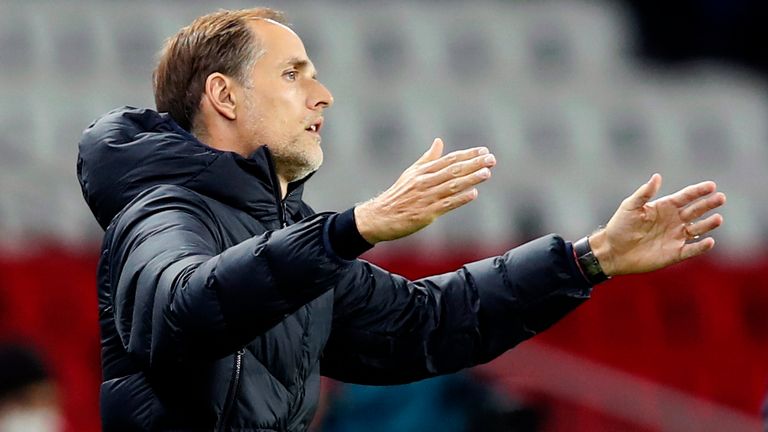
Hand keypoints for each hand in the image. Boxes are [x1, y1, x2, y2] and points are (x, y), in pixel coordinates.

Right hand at [354, 138, 495, 243]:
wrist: (379, 216)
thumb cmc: (397, 195)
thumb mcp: (411, 173)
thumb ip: (427, 158)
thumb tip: (439, 141)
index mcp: (422, 171)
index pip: (449, 159)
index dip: (468, 155)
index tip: (484, 151)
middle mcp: (424, 182)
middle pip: (453, 170)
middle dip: (474, 164)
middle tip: (491, 159)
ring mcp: (425, 197)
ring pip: (452, 185)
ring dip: (471, 179)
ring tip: (487, 173)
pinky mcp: (425, 213)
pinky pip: (446, 204)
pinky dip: (460, 199)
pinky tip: (473, 194)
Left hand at [589, 173, 725, 275]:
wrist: (612, 250)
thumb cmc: (619, 226)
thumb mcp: (630, 206)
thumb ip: (644, 193)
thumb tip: (657, 176)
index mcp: (664, 207)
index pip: (686, 197)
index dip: (698, 191)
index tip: (711, 186)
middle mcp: (674, 221)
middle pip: (695, 210)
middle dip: (708, 204)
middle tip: (721, 198)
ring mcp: (675, 237)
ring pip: (697, 229)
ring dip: (708, 224)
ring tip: (718, 219)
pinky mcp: (674, 253)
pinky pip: (691, 250)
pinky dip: (701, 247)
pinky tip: (710, 241)